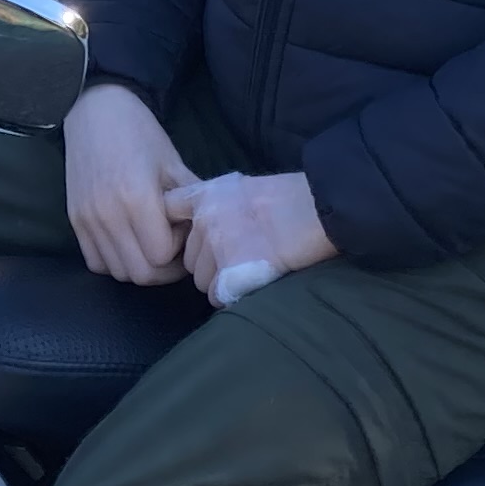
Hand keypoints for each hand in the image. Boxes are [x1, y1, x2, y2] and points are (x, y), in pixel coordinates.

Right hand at [63, 82, 194, 284]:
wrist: (95, 111)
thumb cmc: (140, 133)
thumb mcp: (174, 164)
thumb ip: (190, 202)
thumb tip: (208, 232)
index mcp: (137, 198)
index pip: (162, 255)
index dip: (180, 250)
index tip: (184, 230)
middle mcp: (108, 215)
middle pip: (141, 273)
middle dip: (165, 267)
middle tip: (174, 246)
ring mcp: (87, 220)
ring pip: (118, 272)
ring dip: (140, 266)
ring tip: (151, 242)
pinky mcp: (75, 221)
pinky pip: (96, 262)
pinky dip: (115, 261)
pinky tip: (128, 242)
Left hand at [164, 171, 335, 308]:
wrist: (316, 209)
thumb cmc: (292, 199)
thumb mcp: (243, 189)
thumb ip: (218, 206)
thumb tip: (208, 228)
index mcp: (204, 196)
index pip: (168, 211)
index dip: (179, 228)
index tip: (194, 237)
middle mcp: (202, 221)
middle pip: (190, 257)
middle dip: (210, 262)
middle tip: (241, 257)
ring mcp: (214, 248)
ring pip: (201, 280)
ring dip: (221, 280)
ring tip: (251, 270)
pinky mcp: (228, 273)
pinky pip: (217, 296)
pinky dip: (233, 295)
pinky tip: (253, 283)